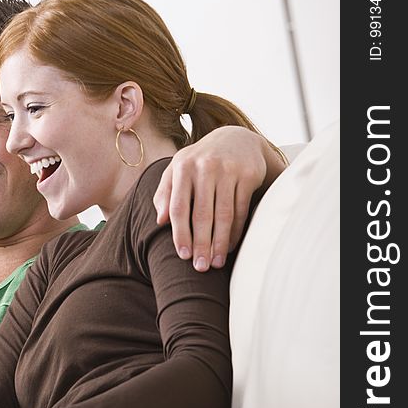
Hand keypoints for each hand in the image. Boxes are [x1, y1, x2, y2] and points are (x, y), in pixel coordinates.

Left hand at [153, 126, 271, 270]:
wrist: (235, 139)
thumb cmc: (198, 162)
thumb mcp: (177, 171)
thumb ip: (164, 194)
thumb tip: (159, 221)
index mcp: (183, 167)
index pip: (178, 207)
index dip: (180, 233)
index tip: (182, 256)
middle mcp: (205, 168)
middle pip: (202, 214)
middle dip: (201, 244)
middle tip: (200, 267)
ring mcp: (228, 171)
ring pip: (224, 215)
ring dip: (220, 243)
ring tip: (216, 263)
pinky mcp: (248, 175)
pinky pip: (241, 209)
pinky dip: (235, 231)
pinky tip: (230, 247)